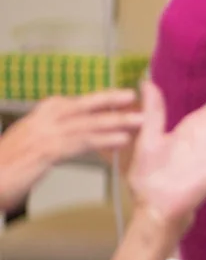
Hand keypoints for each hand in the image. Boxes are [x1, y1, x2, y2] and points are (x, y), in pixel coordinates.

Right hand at [0, 89, 142, 210]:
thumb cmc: (10, 163)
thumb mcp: (34, 140)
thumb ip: (56, 131)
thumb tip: (80, 128)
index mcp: (41, 114)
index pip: (77, 103)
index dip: (102, 100)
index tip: (124, 97)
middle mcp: (44, 119)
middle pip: (83, 107)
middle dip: (110, 100)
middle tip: (134, 96)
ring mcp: (45, 134)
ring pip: (87, 124)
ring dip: (115, 122)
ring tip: (139, 121)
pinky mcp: (47, 151)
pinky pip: (81, 143)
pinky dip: (103, 140)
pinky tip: (121, 140)